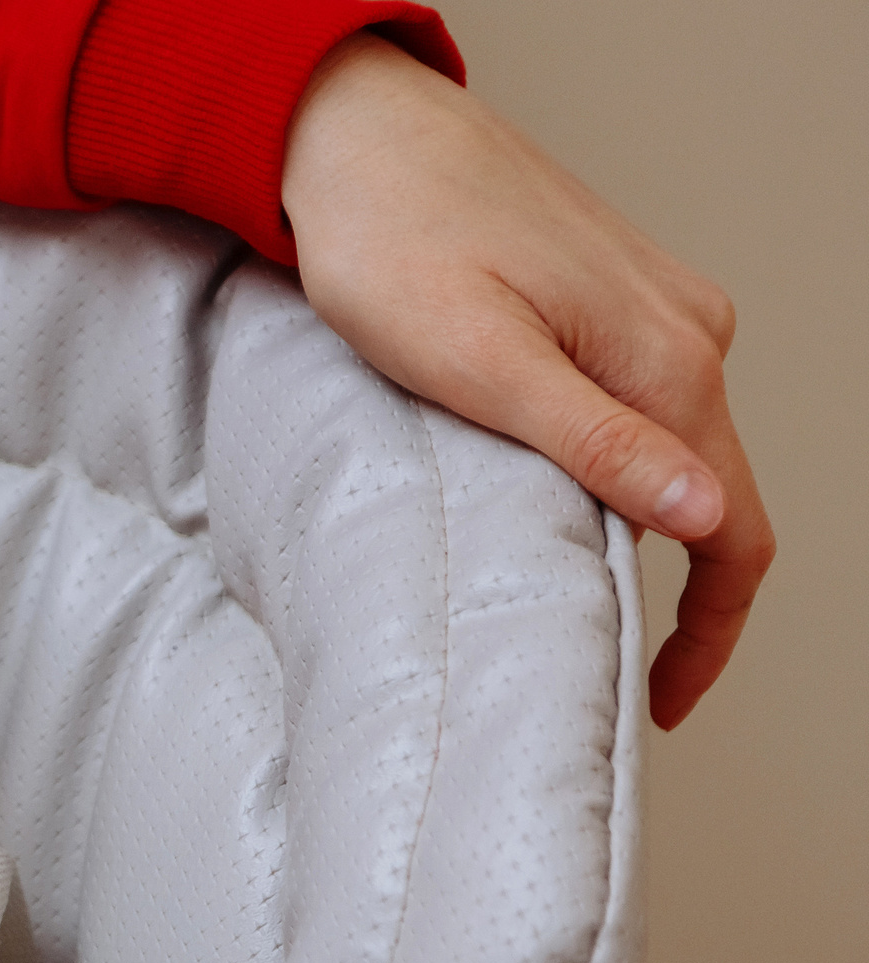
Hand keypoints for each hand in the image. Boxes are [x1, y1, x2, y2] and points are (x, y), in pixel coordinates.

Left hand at [284, 34, 772, 728]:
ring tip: (562, 590)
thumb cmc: (390, 240)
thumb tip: (700, 517)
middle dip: (669, 592)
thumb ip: (594, 444)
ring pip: (669, 448)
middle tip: (600, 665)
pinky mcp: (609, 295)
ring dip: (631, 525)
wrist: (352, 137)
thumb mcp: (478, 363)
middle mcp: (685, 331)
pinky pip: (634, 402)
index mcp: (667, 360)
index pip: (733, 532)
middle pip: (708, 496)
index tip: (661, 702)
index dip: (708, 635)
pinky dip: (606, 465)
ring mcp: (652, 308)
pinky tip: (544, 491)